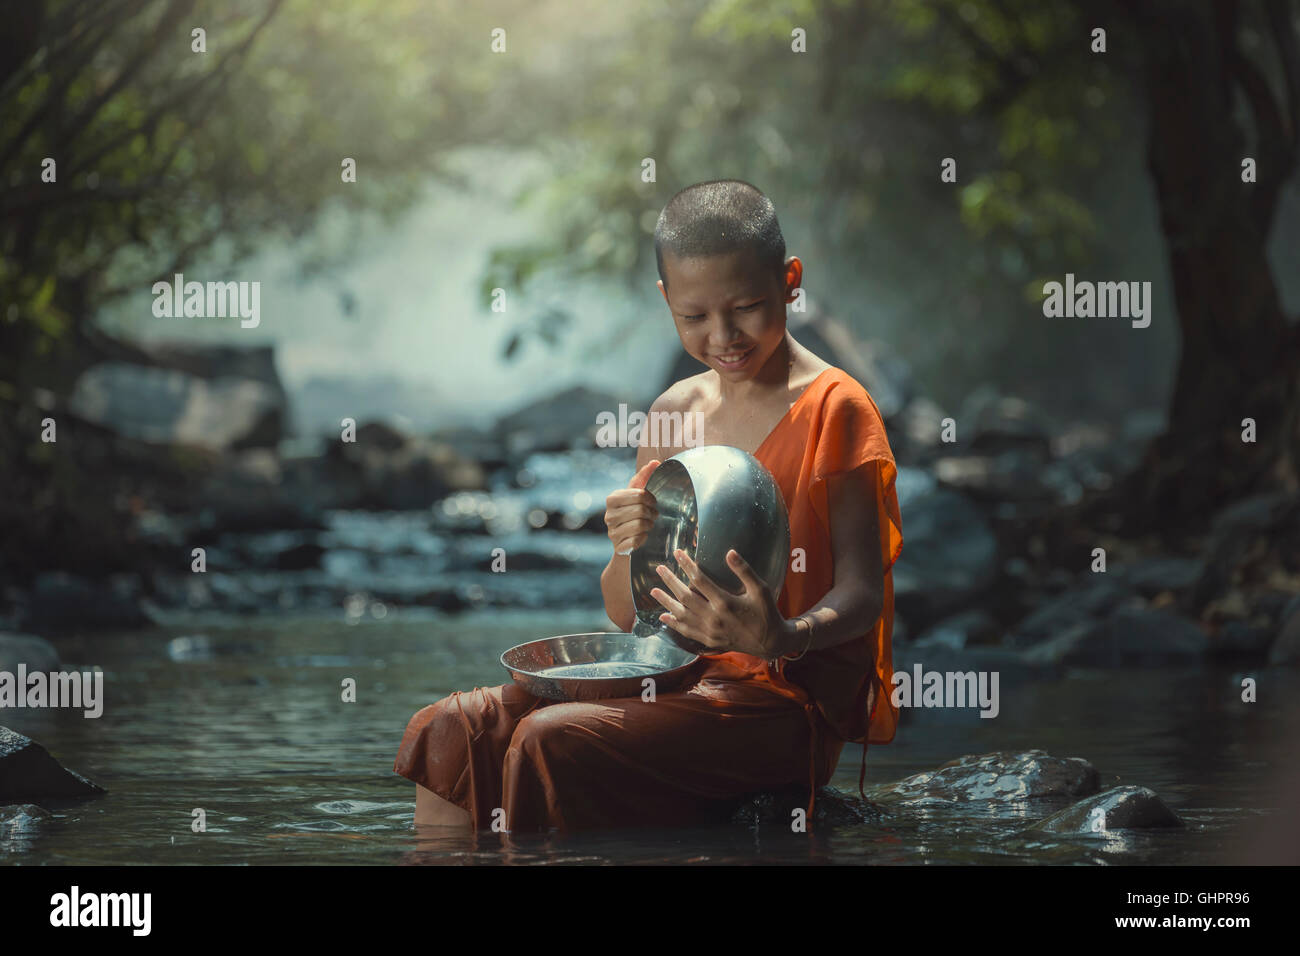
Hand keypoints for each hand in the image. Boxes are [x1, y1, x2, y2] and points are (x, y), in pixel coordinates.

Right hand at [604, 460, 659, 554]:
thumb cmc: (634, 512)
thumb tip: (655, 462)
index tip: (653, 502)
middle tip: (652, 515)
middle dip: (651, 513)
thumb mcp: (637, 494)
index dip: (650, 499)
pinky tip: (642, 536)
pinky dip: (643, 538)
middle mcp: (608, 515)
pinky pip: (636, 540)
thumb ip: (645, 476)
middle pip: (640, 510)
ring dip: (649, 525)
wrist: (626, 541)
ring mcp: (611, 532)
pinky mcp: (617, 547)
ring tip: (649, 524)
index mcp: (612, 499)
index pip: (638, 494)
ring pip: (639, 525)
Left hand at [650, 547, 790, 657]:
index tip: (677, 553)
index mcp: (725, 602)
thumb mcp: (760, 589)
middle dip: (670, 581)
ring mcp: (709, 631)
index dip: (686, 565)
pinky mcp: (708, 641)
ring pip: (681, 615)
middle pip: (685, 596)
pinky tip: (664, 616)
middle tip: (659, 568)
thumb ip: (745, 571)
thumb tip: (729, 552)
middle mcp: (714, 618)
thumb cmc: (766, 612)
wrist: (770, 642)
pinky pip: (686, 631)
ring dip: (666, 601)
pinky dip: (673, 623)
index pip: (699, 580)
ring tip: (653, 590)